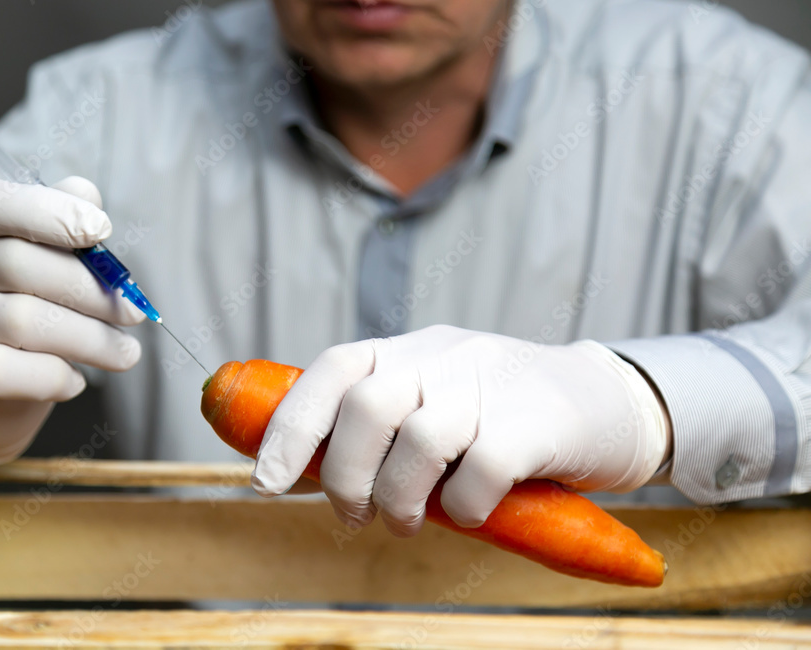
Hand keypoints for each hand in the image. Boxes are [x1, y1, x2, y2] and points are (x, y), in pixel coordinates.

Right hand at [0, 176, 143, 464]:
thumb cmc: (14, 307)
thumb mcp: (33, 258)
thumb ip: (59, 220)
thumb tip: (88, 197)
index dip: (48, 210)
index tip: (101, 229)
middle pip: (20, 265)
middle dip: (91, 291)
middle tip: (133, 312)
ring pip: (26, 322)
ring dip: (91, 339)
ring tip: (125, 352)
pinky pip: (12, 371)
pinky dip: (55, 375)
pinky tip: (73, 378)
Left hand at [251, 325, 669, 536]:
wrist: (607, 403)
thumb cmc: (502, 415)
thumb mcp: (435, 401)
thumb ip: (382, 425)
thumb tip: (308, 471)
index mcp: (408, 351)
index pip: (332, 370)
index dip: (291, 426)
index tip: (266, 482)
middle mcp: (442, 355)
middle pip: (366, 407)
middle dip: (345, 475)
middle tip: (355, 515)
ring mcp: (490, 383)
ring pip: (419, 440)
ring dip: (400, 498)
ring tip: (408, 522)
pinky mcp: (534, 421)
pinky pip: (481, 469)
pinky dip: (466, 506)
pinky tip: (472, 511)